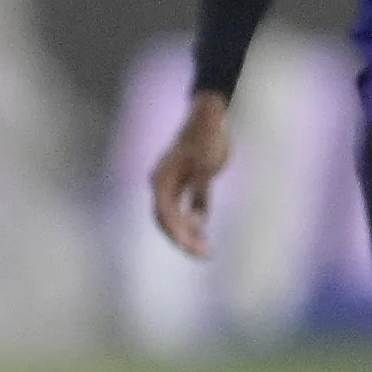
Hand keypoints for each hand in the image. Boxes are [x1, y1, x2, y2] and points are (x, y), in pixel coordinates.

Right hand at [150, 93, 232, 258]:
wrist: (210, 116)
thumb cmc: (207, 136)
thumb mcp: (207, 164)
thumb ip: (200, 191)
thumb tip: (196, 218)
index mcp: (161, 180)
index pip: (165, 215)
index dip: (178, 234)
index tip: (193, 248)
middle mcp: (163, 185)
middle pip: (168, 221)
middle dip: (184, 240)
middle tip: (204, 255)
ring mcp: (174, 184)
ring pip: (176, 218)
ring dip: (190, 234)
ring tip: (207, 250)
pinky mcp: (188, 183)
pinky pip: (188, 209)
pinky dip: (196, 222)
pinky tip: (205, 234)